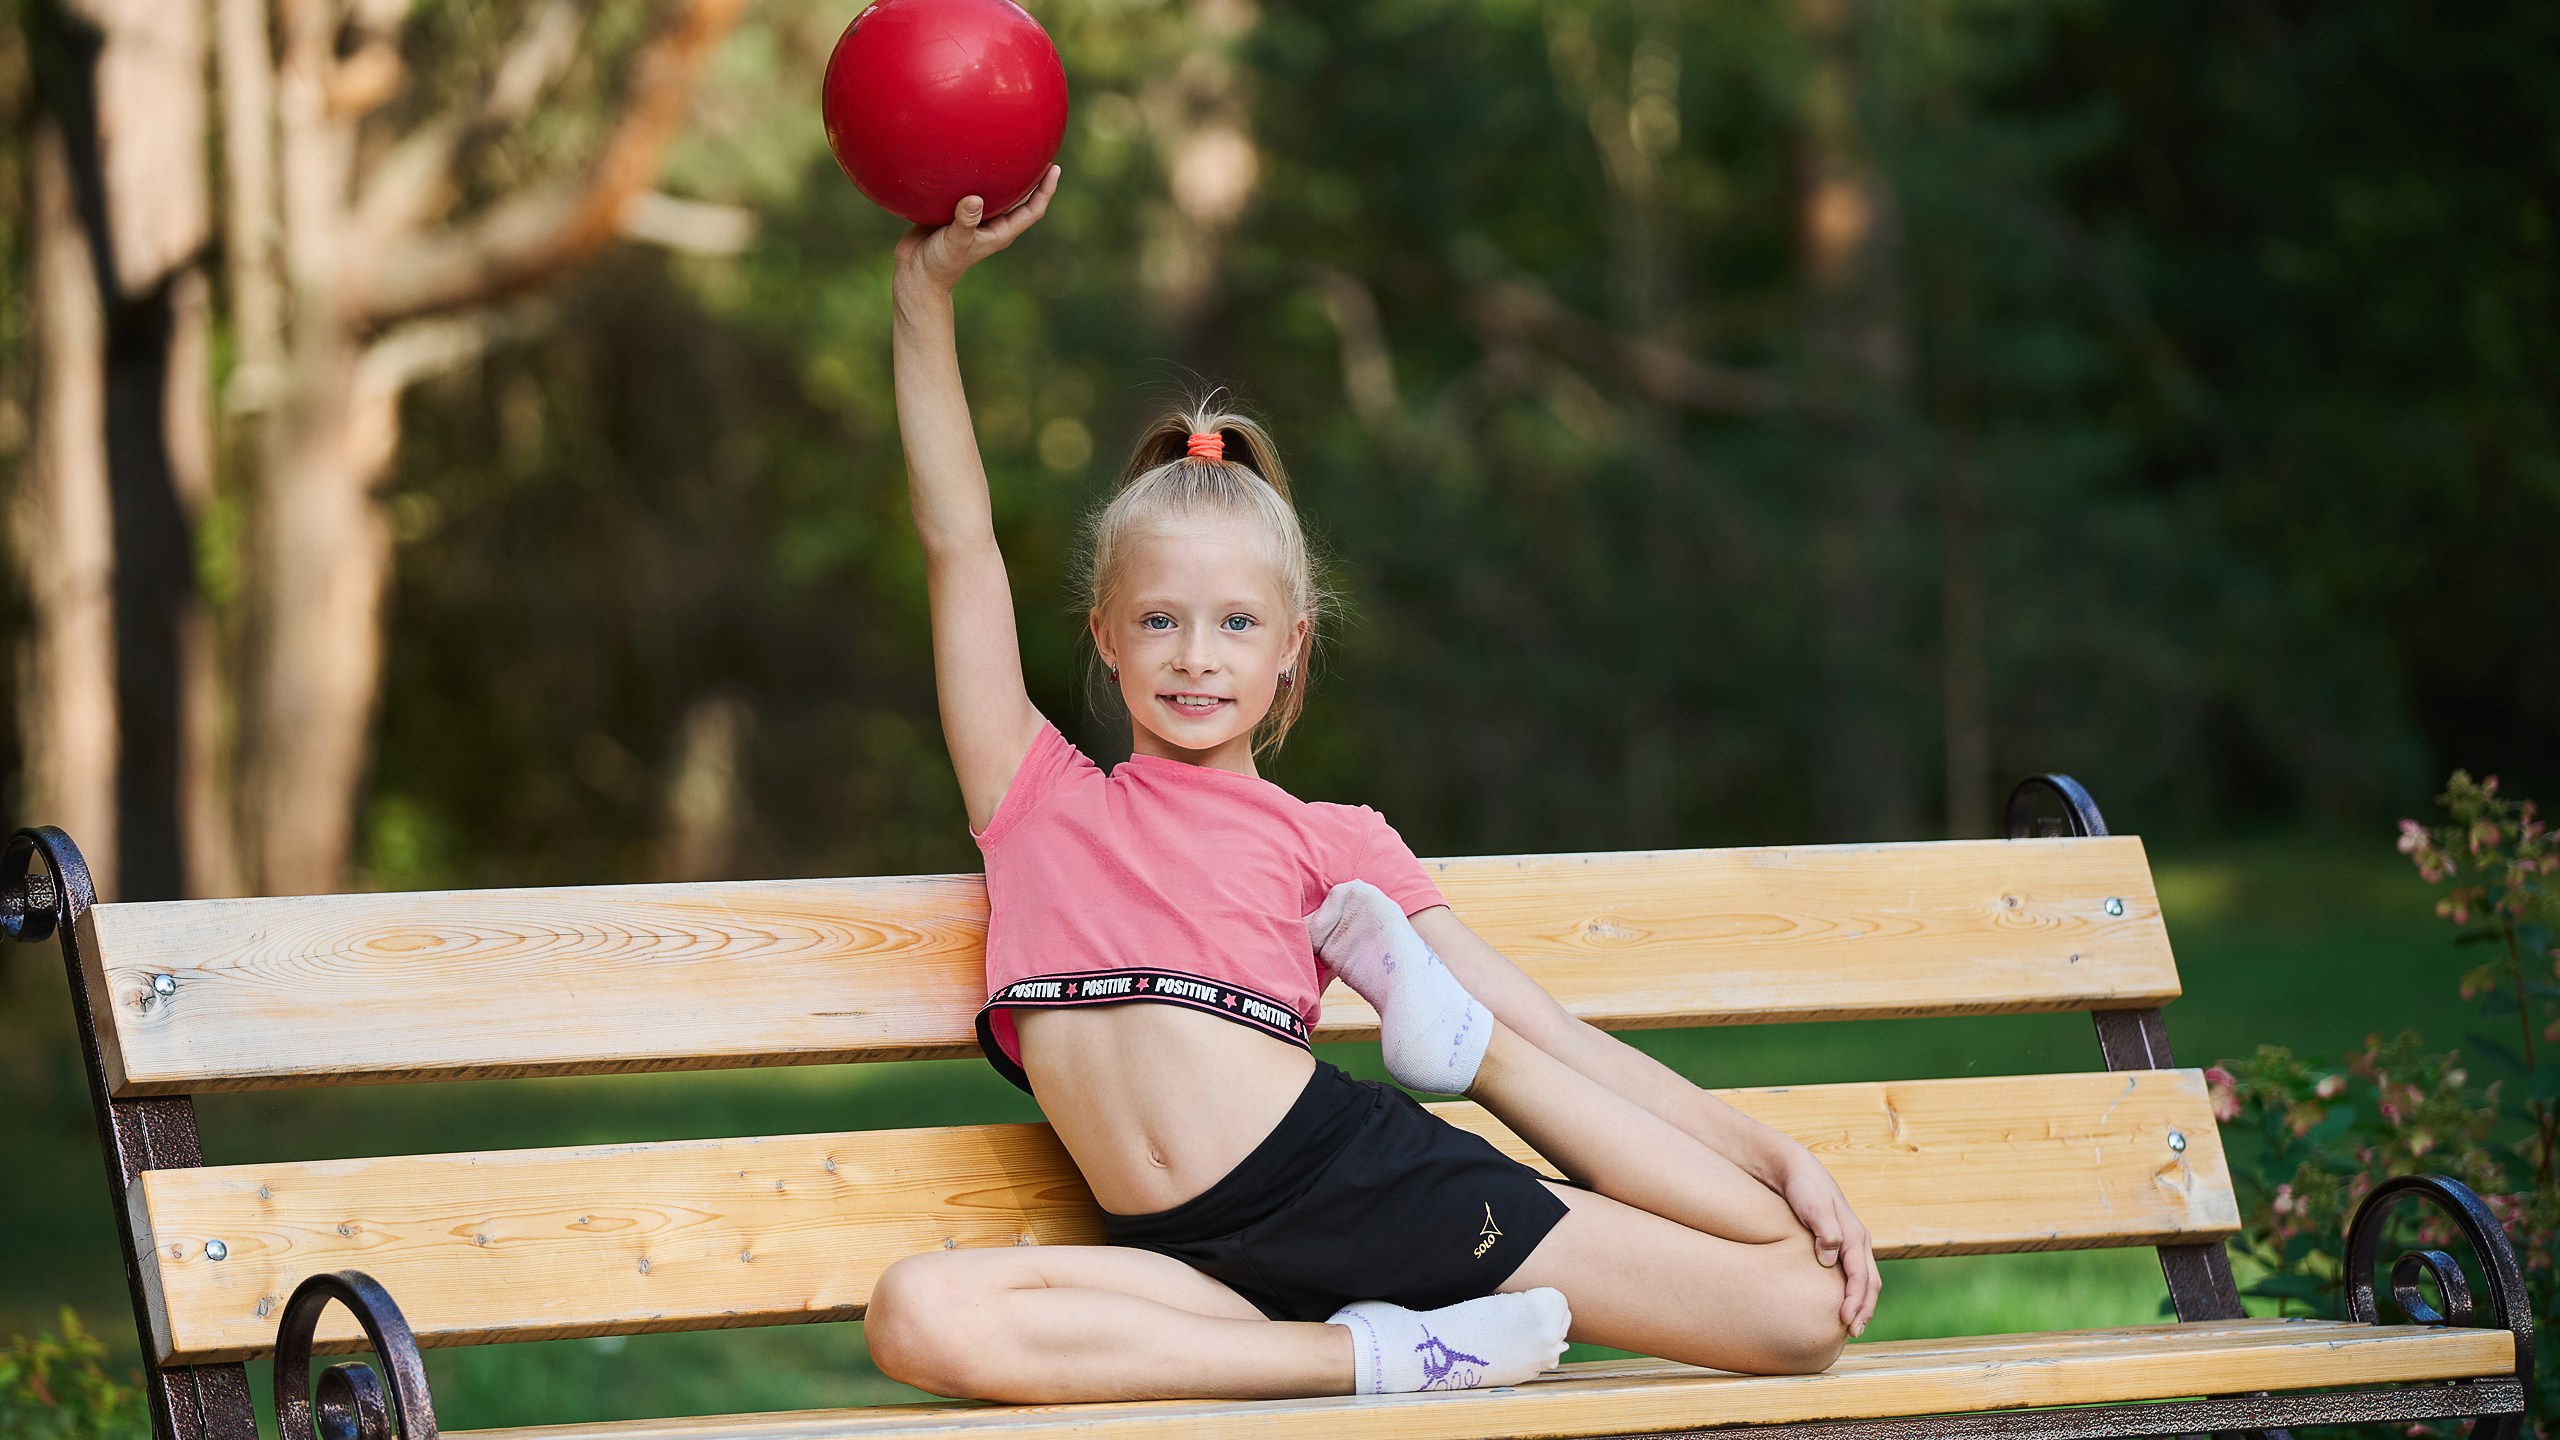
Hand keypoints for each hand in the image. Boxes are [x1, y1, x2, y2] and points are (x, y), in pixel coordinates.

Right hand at [893, 166, 1060, 295]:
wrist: (917, 273)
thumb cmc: (940, 263)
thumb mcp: (954, 242)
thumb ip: (965, 221)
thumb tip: (975, 199)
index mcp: (1001, 232)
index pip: (1033, 209)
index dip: (1046, 190)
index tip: (1055, 168)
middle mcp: (993, 224)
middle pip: (1021, 198)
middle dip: (1032, 177)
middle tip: (1040, 151)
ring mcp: (976, 218)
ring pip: (998, 193)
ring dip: (1005, 175)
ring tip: (1009, 149)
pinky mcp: (958, 213)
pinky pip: (972, 191)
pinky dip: (976, 176)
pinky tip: (970, 158)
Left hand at [1776, 1147, 1879, 1336]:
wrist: (1795, 1169)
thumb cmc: (1803, 1187)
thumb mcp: (1812, 1205)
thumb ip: (1824, 1231)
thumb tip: (1830, 1259)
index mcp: (1854, 1234)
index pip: (1861, 1275)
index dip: (1855, 1300)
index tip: (1845, 1320)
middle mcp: (1857, 1240)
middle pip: (1870, 1282)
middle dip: (1864, 1308)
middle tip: (1852, 1332)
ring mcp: (1850, 1242)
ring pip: (1865, 1279)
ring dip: (1862, 1303)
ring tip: (1852, 1325)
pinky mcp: (1839, 1243)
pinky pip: (1853, 1272)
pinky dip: (1853, 1291)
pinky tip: (1842, 1303)